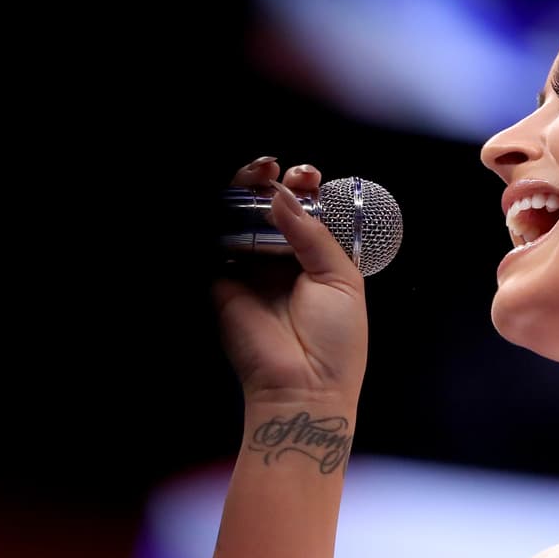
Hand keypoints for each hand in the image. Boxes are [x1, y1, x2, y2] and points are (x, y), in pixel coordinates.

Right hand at [212, 156, 368, 407]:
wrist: (305, 386)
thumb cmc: (336, 342)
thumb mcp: (342, 279)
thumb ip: (313, 234)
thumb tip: (284, 195)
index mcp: (318, 260)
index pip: (306, 212)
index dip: (304, 189)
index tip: (307, 175)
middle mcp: (283, 262)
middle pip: (270, 209)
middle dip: (272, 183)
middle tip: (276, 170)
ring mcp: (252, 270)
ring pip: (241, 219)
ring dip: (245, 192)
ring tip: (258, 175)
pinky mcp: (223, 282)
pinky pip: (216, 243)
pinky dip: (219, 218)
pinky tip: (232, 201)